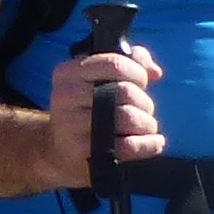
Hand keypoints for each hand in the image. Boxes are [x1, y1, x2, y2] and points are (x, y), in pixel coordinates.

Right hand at [41, 41, 161, 191]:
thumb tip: (154, 71)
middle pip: (124, 91)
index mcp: (69, 72)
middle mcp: (65, 95)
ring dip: (147, 123)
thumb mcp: (99, 80)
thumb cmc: (86, 110)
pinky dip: (148, 144)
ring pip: (127, 117)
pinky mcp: (81, 150)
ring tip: (147, 127)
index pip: (115, 64)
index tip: (141, 84)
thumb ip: (130, 64)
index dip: (138, 74)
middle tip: (144, 111)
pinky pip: (127, 145)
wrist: (58, 149)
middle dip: (144, 102)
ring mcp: (70, 123)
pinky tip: (155, 142)